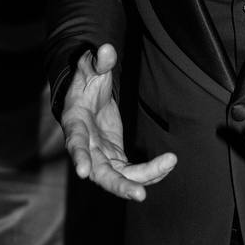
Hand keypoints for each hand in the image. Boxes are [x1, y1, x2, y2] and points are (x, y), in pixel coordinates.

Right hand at [61, 44, 176, 201]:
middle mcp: (86, 147)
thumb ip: (98, 60)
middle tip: (139, 194)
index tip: (84, 173)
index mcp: (75, 124)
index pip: (75, 143)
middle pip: (100, 173)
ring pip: (119, 177)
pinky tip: (168, 164)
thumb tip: (107, 49)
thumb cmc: (86, 81)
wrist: (87, 98)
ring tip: (169, 164)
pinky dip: (150, 171)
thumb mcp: (90, 67)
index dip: (79, 157)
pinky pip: (132, 171)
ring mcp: (101, 156)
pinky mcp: (115, 158)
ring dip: (143, 178)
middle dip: (119, 185)